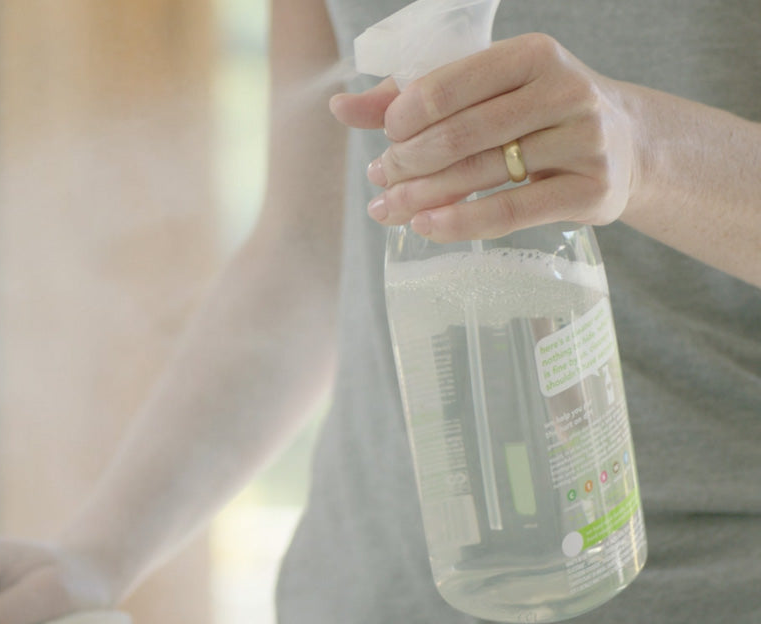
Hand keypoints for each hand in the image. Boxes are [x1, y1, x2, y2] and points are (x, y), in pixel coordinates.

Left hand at [330, 33, 641, 241]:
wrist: (626, 146)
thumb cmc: (534, 112)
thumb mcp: (483, 91)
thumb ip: (411, 97)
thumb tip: (339, 107)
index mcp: (533, 53)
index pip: (447, 84)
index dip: (403, 116)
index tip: (386, 138)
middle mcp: (565, 90)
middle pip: (459, 134)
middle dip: (406, 161)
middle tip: (381, 179)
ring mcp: (584, 141)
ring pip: (480, 174)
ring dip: (422, 196)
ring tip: (388, 209)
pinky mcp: (592, 190)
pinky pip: (512, 211)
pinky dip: (461, 222)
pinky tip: (426, 227)